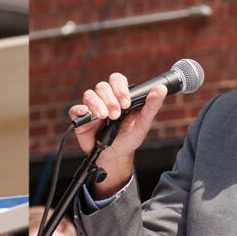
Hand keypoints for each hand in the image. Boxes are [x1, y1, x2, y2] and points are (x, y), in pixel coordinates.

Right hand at [68, 72, 167, 197]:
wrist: (117, 155)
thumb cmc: (130, 137)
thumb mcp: (144, 122)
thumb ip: (152, 105)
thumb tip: (161, 89)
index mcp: (119, 96)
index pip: (116, 80)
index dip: (120, 87)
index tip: (126, 103)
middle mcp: (104, 99)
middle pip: (102, 86)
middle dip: (110, 99)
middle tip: (116, 114)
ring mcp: (91, 108)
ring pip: (89, 95)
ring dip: (98, 104)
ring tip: (106, 117)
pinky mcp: (81, 119)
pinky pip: (75, 110)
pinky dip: (80, 110)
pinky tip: (87, 115)